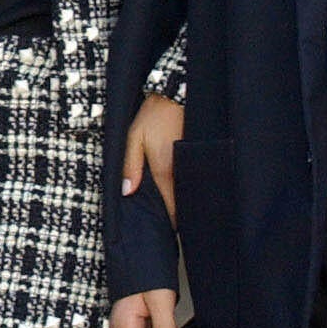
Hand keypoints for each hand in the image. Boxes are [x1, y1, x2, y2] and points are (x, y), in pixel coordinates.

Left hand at [122, 94, 183, 221]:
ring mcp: (193, 163)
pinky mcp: (199, 156)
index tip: (165, 232)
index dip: (170, 223)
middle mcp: (182, 170)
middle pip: (184, 204)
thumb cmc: (152, 116)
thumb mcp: (133, 138)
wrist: (175, 95)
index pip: (171, 208)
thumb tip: (128, 192)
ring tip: (180, 215)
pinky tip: (186, 192)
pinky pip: (195, 179)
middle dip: (180, 217)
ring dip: (187, 203)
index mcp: (165, 170)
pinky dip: (192, 188)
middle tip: (171, 227)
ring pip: (192, 193)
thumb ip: (131, 167)